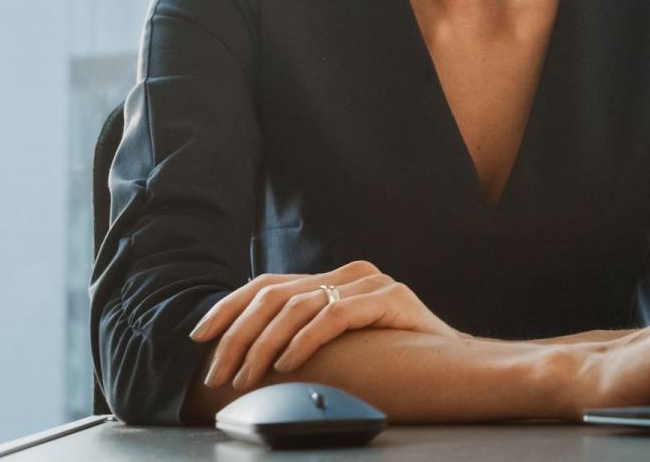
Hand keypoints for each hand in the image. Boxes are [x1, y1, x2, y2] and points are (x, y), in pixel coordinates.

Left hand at [190, 260, 457, 389]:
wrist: (450, 361)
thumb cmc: (389, 357)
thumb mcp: (339, 340)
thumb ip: (305, 332)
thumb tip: (243, 353)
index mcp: (332, 279)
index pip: (268, 284)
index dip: (230, 307)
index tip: (199, 335)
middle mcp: (349, 273)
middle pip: (276, 295)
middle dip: (239, 334)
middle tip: (219, 371)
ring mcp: (371, 282)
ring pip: (300, 306)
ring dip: (265, 344)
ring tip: (248, 375)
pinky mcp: (390, 298)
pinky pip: (335, 315)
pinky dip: (305, 340)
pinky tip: (287, 364)